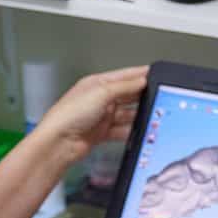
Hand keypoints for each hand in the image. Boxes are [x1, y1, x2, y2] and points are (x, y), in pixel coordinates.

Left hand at [34, 66, 149, 166]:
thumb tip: (141, 80)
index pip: (123, 76)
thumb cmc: (69, 115)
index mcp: (96, 83)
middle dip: (142, 96)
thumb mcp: (101, 93)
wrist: (58, 143)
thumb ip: (124, 86)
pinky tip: (139, 131)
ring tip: (152, 116)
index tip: (155, 74)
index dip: (139, 75)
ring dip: (137, 116)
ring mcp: (101, 116)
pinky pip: (122, 130)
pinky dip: (130, 131)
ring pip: (126, 114)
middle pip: (127, 95)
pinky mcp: (102, 132)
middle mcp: (99, 99)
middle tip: (159, 96)